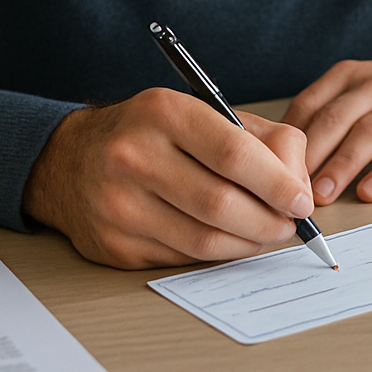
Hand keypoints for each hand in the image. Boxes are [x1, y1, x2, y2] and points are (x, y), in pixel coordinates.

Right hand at [21, 87, 314, 269]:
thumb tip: (301, 184)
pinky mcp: (114, 246)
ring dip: (249, 244)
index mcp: (163, 112)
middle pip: (221, 203)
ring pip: (205, 240)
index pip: (233, 153)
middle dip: (269, 222)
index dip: (277, 183)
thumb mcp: (200, 112)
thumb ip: (260, 139)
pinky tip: (227, 241)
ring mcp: (119, 205)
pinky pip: (183, 259)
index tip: (302, 201)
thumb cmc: (151, 134)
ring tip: (266, 235)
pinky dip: (216, 254)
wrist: (69, 160)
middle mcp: (134, 156)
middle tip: (290, 226)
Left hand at [281, 50, 371, 204]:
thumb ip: (330, 114)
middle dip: (311, 155)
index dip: (290, 138)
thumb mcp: (366, 89)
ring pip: (368, 133)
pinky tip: (371, 192)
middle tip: (291, 188)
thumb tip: (284, 157)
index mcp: (352, 75)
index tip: (274, 168)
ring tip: (322, 195)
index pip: (311, 103)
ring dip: (342, 166)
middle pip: (336, 118)